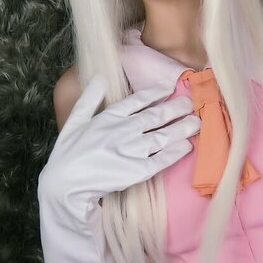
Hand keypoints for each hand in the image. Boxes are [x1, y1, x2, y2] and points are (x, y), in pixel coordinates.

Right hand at [39, 74, 201, 225]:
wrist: (65, 185)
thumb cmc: (68, 154)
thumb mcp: (74, 121)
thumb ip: (88, 99)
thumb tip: (99, 77)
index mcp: (108, 117)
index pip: (137, 100)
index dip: (155, 92)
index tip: (170, 85)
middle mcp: (122, 131)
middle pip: (155, 116)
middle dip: (175, 108)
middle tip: (190, 102)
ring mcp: (131, 151)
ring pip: (163, 136)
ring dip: (181, 128)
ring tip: (196, 122)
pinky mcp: (137, 171)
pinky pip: (161, 160)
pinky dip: (175, 152)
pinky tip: (187, 147)